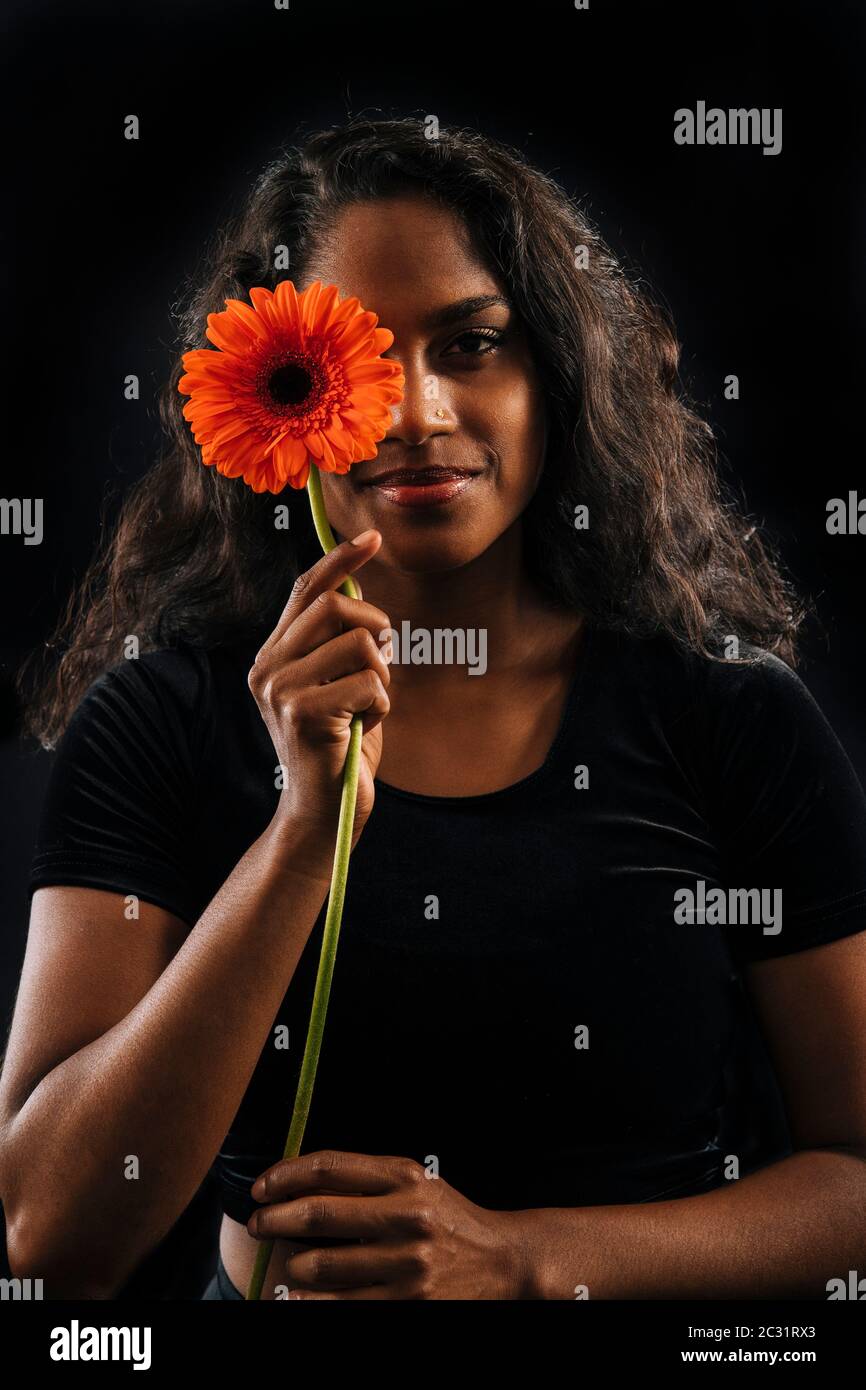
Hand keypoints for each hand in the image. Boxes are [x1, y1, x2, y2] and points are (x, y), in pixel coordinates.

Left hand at [247, 1149, 530, 1298]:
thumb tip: (294, 1183)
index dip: (284, 1175)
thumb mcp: (416, 1183)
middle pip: (316, 1214)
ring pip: (319, 1266)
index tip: (261, 1188)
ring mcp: (409, 1263)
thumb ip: (365, 1179)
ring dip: (292, 1266)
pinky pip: (340, 1305)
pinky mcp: (410, 1304)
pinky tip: (297, 1296)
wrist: (504, 1261)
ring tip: (290, 1264)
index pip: (328, 1167)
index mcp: (405, 1176)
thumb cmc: (448, 1219)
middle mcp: (407, 1215)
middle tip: (258, 1225)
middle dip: (273, 1220)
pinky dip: (309, 1302)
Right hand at [248, 531, 392, 863]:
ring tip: (367, 705)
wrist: (322, 814)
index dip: (340, 560)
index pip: (305, 591)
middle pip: (337, 608)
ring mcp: (281, 690)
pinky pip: (371, 683)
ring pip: (361, 644)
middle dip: (377, 629)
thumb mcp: (339, 685)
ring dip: (382, 675)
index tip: (373, 538)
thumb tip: (359, 593)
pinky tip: (364, 727)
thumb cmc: (339, 747)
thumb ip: (341, 644)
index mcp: (274, 656)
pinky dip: (383, 705)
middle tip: (381, 663)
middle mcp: (267, 668)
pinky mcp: (303, 713)